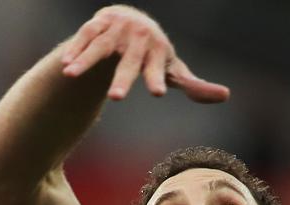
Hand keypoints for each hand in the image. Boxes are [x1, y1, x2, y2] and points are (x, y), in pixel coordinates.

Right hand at [59, 5, 228, 103]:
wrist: (131, 21)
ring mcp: (116, 30)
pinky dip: (75, 50)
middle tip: (116, 98)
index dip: (156, 79)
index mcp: (156, 51)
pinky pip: (85, 37)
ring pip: (100, 47)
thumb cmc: (153, 53)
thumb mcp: (172, 68)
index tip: (157, 93)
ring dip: (85, 60)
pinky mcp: (97, 25)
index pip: (156, 68)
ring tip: (70, 75)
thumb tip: (226, 96)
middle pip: (128, 62)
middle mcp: (136, 39)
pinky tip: (64, 65)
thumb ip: (194, 85)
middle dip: (122, 77)